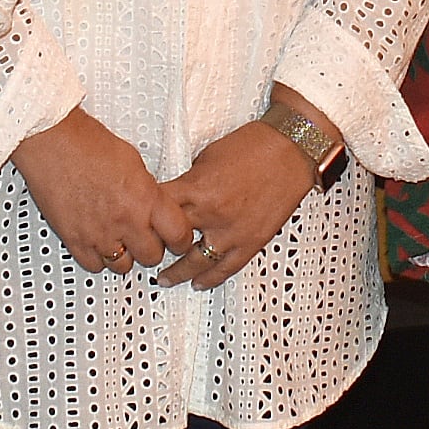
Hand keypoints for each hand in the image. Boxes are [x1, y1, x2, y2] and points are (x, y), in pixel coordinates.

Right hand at [11, 108, 191, 277]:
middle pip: (152, 256)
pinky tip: (98, 241)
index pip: (178, 234)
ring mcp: (99, 233)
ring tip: (119, 239)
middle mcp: (125, 219)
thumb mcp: (133, 161)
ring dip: (124, 255)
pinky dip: (98, 257)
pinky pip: (94, 265)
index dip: (180, 239)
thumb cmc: (87, 142)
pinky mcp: (74, 239)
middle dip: (152, 248)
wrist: (52, 140)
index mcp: (146, 197)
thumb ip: (146, 190)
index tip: (176, 238)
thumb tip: (153, 204)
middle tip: (146, 237)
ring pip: (123, 266)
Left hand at [159, 119, 320, 290]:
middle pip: (170, 240)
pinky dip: (210, 279)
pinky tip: (199, 283)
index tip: (137, 221)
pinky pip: (227, 268)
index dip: (143, 216)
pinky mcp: (252, 241)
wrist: (292, 148)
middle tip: (146, 253)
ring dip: (178, 273)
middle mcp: (211, 213)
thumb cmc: (254, 145)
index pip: (157, 208)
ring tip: (165, 278)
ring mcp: (232, 232)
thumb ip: (190, 181)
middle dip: (156, 247)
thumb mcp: (207, 156)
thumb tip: (178, 196)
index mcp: (196, 188)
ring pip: (196, 263)